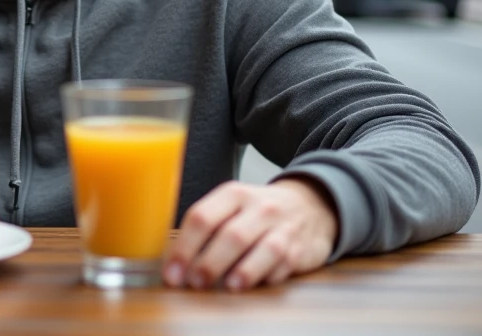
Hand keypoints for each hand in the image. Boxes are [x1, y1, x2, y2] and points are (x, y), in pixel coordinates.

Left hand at [163, 178, 337, 290]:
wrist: (310, 205)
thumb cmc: (257, 212)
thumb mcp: (231, 205)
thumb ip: (205, 227)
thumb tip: (174, 261)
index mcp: (232, 194)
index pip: (202, 217)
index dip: (184, 248)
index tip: (172, 272)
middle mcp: (258, 208)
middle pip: (230, 235)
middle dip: (209, 262)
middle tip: (194, 282)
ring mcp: (281, 227)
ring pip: (263, 249)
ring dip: (243, 271)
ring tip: (226, 287)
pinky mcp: (300, 248)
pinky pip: (283, 265)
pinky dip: (266, 277)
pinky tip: (251, 285)